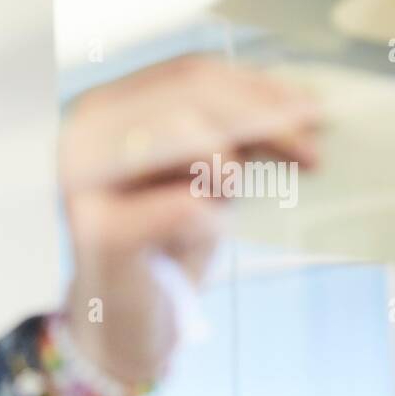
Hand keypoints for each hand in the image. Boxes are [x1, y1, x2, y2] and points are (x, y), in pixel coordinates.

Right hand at [58, 55, 320, 385]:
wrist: (125, 323)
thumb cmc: (165, 244)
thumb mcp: (206, 170)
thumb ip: (233, 127)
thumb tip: (299, 99)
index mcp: (102, 110)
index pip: (188, 72)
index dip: (258, 86)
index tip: (314, 112)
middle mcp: (81, 136)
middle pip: (191, 93)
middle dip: (266, 119)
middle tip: (311, 156)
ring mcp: (83, 183)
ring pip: (189, 137)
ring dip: (227, 174)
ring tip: (218, 205)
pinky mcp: (100, 233)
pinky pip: (187, 205)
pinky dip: (208, 224)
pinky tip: (192, 239)